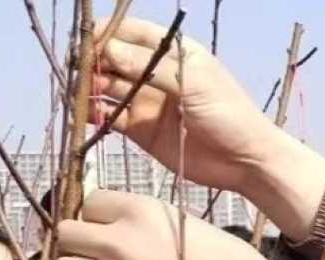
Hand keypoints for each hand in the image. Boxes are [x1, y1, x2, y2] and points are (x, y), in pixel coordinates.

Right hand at [93, 17, 285, 193]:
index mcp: (174, 51)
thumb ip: (150, 67)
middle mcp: (157, 73)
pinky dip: (96, 114)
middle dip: (93, 61)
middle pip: (114, 59)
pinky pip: (111, 117)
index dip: (106, 35)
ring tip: (79, 92)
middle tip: (77, 70)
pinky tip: (87, 114)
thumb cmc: (229, 114)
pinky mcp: (142, 130)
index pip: (131, 33)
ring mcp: (147, 101)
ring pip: (109, 87)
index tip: (86, 43)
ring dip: (91, 87)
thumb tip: (108, 49)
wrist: (246, 161)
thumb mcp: (192, 83)